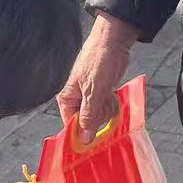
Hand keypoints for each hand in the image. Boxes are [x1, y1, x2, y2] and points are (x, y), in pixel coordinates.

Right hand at [57, 13, 138, 145]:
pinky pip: (107, 107)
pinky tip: (113, 93)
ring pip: (100, 116)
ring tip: (109, 94)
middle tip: (103, 102)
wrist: (114, 42)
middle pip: (87, 123)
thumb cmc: (99, 61)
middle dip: (99, 116)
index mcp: (68, 98)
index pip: (71, 125)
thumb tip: (83, 139)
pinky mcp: (102, 93)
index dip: (82, 134)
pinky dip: (112, 103)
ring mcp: (91, 96)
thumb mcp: (94, 92)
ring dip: (107, 109)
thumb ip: (89, 116)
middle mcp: (77, 99)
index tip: (94, 140)